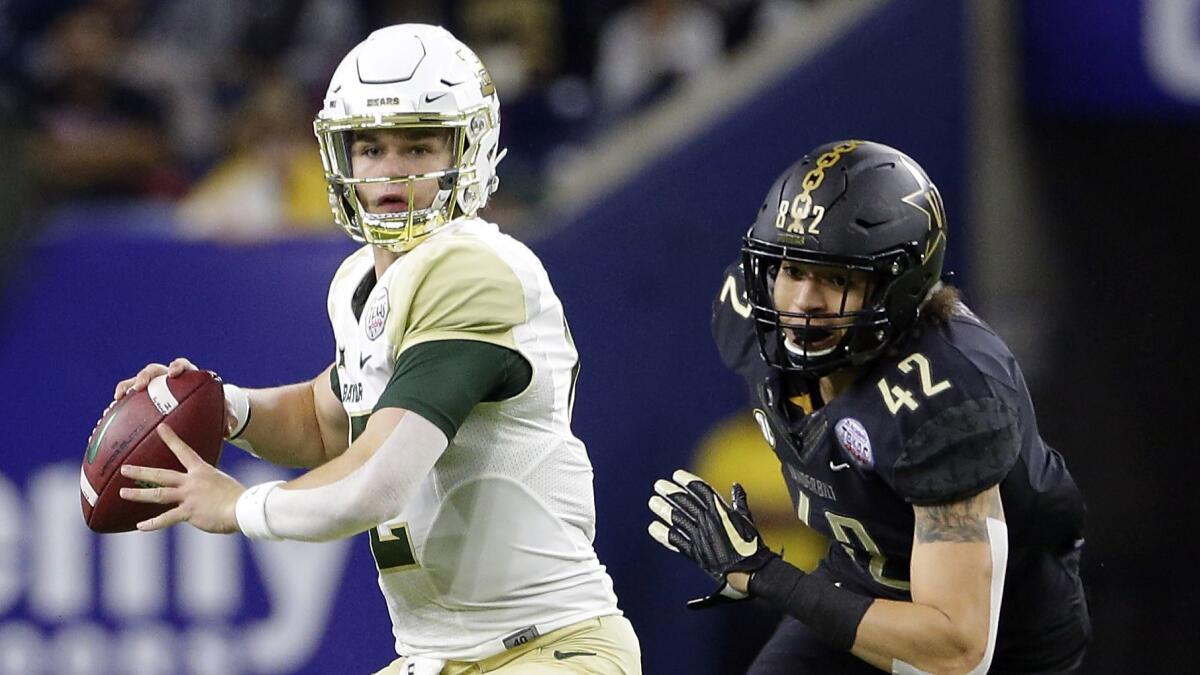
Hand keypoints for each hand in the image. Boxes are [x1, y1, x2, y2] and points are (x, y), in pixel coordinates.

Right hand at [113, 358, 240, 436]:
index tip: (173, 373)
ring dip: (126, 387)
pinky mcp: (143, 396)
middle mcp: (167, 377)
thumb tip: (231, 427)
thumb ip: (228, 415)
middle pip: (153, 370)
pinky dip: (120, 404)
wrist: (202, 407)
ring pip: (136, 381)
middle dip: (145, 376)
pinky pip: (129, 398)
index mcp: (188, 375)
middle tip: (140, 386)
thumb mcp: (222, 409)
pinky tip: (109, 416)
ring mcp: (154, 386)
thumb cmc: (213, 405)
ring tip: (117, 399)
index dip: (177, 367)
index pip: (182, 364)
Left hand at [119, 423, 245, 533]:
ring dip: (139, 494)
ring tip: (124, 493)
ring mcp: (189, 497)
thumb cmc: (238, 497)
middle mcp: (192, 481)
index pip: (184, 451)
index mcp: (201, 471)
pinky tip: (141, 526)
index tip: (161, 428)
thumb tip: (205, 493)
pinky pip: (166, 518)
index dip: (171, 439)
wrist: (243, 508)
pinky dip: (153, 523)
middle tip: (124, 468)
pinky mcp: (189, 512)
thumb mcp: (222, 483)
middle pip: (161, 475)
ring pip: (158, 494)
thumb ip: (209, 486)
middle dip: (141, 471)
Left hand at [647, 469, 777, 607]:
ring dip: (663, 510)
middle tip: (658, 485)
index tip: (676, 474)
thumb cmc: (752, 546)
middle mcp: (709, 521)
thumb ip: (740, 502)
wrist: (751, 571)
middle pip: (685, 502)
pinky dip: (663, 534)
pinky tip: (653, 527)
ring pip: (677, 519)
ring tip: (652, 502)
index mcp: (722, 511)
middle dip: (670, 492)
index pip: (701, 490)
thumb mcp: (747, 519)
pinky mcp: (695, 553)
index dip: (687, 481)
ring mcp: (700, 536)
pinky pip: (675, 540)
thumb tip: (736, 486)